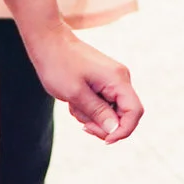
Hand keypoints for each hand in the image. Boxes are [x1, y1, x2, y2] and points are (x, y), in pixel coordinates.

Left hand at [26, 30, 142, 141]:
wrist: (49, 42)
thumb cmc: (59, 66)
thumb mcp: (76, 94)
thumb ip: (98, 113)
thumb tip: (115, 130)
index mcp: (118, 80)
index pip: (134, 112)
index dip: (123, 131)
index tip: (104, 140)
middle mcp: (120, 79)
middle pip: (124, 114)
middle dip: (104, 125)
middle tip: (82, 126)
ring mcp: (112, 79)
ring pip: (111, 110)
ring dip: (93, 116)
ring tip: (73, 105)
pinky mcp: (104, 81)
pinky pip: (103, 103)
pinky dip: (89, 108)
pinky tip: (74, 100)